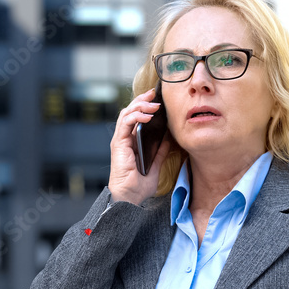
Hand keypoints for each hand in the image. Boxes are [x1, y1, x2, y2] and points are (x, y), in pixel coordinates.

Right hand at [107, 88, 172, 205]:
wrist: (131, 196)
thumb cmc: (139, 184)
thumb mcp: (155, 164)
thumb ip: (160, 151)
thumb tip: (169, 138)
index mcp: (132, 142)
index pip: (136, 117)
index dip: (145, 105)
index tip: (157, 98)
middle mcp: (124, 138)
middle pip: (130, 111)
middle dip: (142, 99)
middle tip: (154, 93)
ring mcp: (120, 139)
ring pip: (127, 113)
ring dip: (140, 105)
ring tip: (154, 104)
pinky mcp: (118, 142)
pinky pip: (125, 123)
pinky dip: (136, 116)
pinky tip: (148, 116)